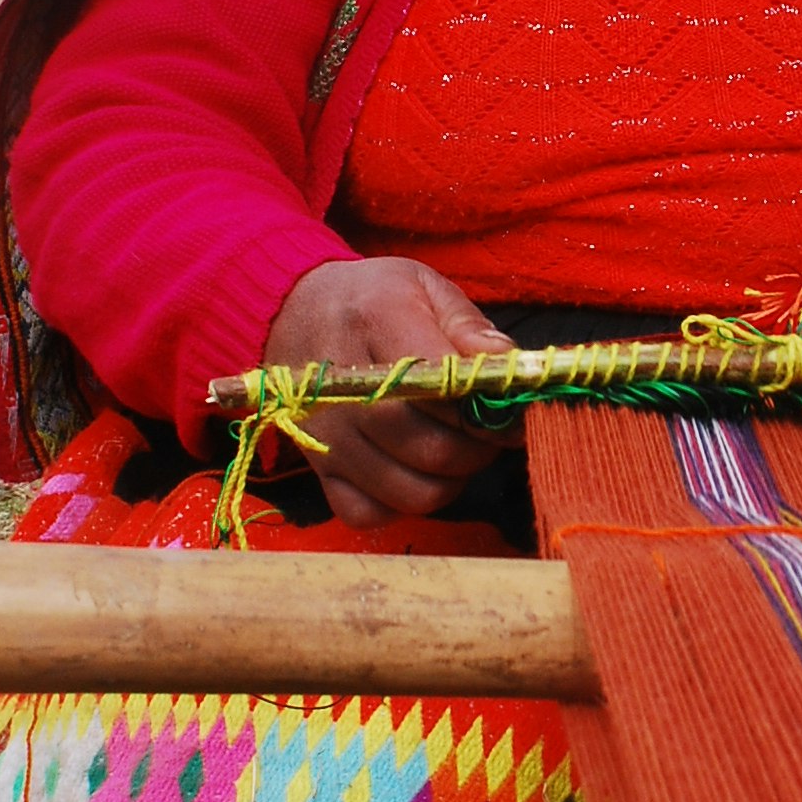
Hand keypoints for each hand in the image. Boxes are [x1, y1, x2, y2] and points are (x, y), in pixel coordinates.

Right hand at [261, 257, 516, 525]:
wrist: (291, 311)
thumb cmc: (373, 300)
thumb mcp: (424, 288)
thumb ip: (470, 326)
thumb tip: (508, 364)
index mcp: (377, 323)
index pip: (443, 388)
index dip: (486, 410)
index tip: (510, 412)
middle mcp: (344, 387)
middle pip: (429, 446)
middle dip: (476, 449)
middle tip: (488, 433)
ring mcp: (326, 434)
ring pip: (408, 490)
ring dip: (449, 480)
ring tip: (455, 450)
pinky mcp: (317, 468)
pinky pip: (368, 513)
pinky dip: (401, 505)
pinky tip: (412, 471)